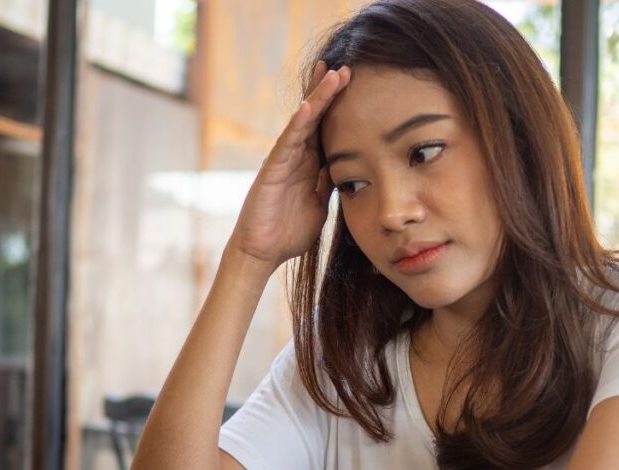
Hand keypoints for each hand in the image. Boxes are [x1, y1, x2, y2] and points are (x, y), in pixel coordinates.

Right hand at [227, 62, 351, 270]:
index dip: (339, 108)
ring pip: (303, 123)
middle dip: (328, 92)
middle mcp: (296, 157)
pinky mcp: (272, 170)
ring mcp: (283, 161)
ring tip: (331, 74)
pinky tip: (307, 107)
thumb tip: (350, 169)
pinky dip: (297, 125)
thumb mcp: (321, 205)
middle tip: (345, 67)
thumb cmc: (289, 232)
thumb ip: (331, 184)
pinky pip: (286, 143)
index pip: (327, 129)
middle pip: (315, 117)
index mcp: (310, 165)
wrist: (263, 253)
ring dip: (316, 98)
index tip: (355, 86)